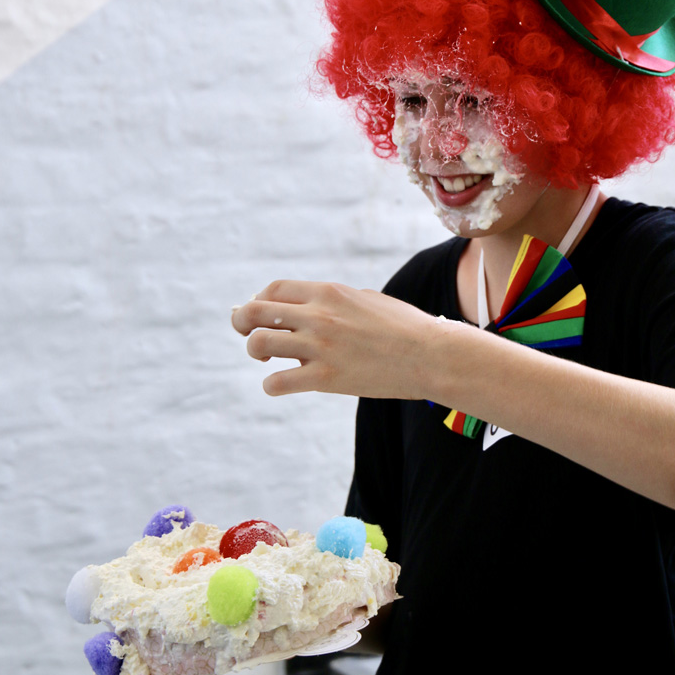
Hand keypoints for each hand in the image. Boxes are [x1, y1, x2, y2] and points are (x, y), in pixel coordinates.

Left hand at [231, 279, 453, 397]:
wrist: (432, 355)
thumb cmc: (404, 327)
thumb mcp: (365, 299)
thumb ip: (332, 301)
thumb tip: (307, 308)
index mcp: (328, 292)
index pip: (272, 289)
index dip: (258, 301)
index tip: (261, 315)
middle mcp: (318, 315)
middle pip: (254, 312)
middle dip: (242, 323)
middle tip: (249, 335)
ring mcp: (320, 347)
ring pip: (258, 344)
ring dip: (256, 352)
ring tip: (268, 360)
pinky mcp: (326, 379)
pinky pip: (277, 382)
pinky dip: (272, 385)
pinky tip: (282, 385)